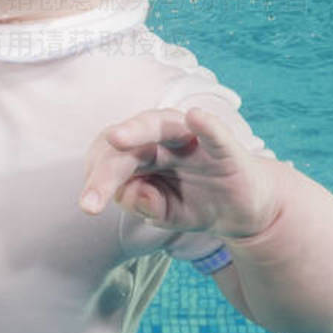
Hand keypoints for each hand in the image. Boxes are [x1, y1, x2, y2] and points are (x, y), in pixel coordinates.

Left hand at [79, 107, 279, 241]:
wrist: (243, 211)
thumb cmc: (198, 203)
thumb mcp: (167, 214)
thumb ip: (147, 206)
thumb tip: (132, 194)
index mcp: (143, 153)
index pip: (111, 158)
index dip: (96, 177)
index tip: (89, 204)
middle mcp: (162, 140)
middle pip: (129, 146)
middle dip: (106, 172)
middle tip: (90, 203)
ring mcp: (193, 140)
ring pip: (161, 127)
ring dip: (138, 129)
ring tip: (117, 137)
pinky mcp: (225, 149)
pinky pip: (214, 134)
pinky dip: (207, 126)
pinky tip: (196, 118)